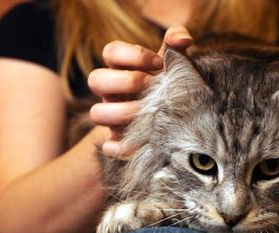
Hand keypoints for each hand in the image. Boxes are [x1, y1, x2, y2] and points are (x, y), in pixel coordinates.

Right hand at [87, 25, 192, 157]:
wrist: (171, 116)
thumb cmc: (168, 83)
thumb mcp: (171, 63)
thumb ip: (175, 44)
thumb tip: (183, 39)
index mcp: (120, 68)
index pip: (111, 52)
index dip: (133, 55)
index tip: (159, 63)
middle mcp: (110, 91)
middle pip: (95, 79)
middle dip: (127, 82)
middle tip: (152, 86)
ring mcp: (111, 116)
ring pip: (96, 113)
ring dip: (122, 113)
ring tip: (148, 113)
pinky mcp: (119, 140)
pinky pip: (109, 147)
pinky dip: (120, 147)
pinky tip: (139, 145)